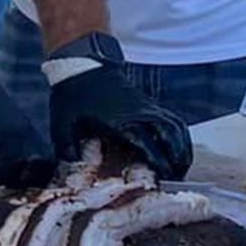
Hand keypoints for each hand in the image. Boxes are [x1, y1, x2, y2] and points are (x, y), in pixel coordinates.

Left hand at [48, 66, 194, 180]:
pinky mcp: (149, 103)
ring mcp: (145, 107)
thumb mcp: (61, 121)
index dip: (157, 159)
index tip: (164, 175)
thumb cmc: (72, 96)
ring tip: (184, 166)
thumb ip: (65, 144)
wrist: (82, 67)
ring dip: (182, 146)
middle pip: (167, 135)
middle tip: (178, 177)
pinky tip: (182, 147)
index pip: (145, 142)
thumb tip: (72, 162)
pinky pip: (172, 118)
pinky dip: (181, 133)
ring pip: (174, 126)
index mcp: (117, 120)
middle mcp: (137, 113)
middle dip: (176, 157)